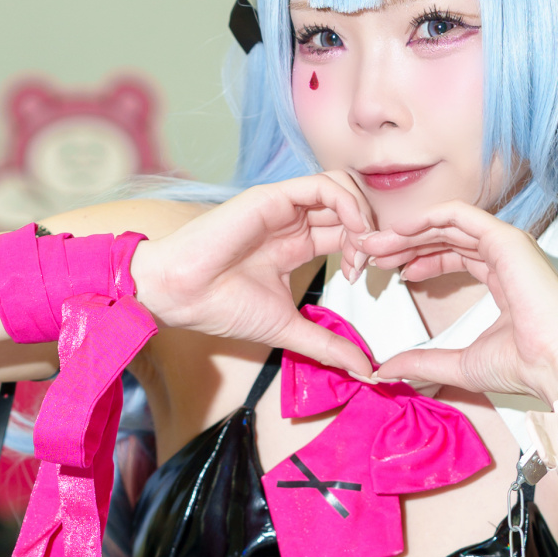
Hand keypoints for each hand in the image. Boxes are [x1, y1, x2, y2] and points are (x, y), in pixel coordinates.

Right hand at [131, 175, 377, 376]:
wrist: (183, 296)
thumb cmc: (221, 308)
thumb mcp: (289, 328)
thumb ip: (328, 345)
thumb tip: (366, 371)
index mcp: (296, 246)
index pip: (346, 233)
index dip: (365, 251)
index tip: (365, 279)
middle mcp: (293, 222)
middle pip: (350, 208)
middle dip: (372, 231)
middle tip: (374, 260)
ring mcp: (284, 207)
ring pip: (342, 188)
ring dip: (363, 214)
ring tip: (363, 246)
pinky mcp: (274, 197)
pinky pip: (323, 185)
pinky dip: (348, 204)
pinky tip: (352, 232)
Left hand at [353, 204, 557, 405]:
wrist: (553, 366)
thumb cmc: (521, 367)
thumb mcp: (459, 363)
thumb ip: (423, 361)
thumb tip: (385, 370)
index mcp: (502, 278)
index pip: (454, 256)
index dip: (419, 258)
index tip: (390, 271)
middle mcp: (506, 256)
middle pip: (447, 238)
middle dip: (407, 243)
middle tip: (372, 252)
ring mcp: (508, 244)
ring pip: (449, 224)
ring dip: (410, 231)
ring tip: (377, 244)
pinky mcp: (507, 239)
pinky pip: (461, 215)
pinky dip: (428, 217)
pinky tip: (401, 230)